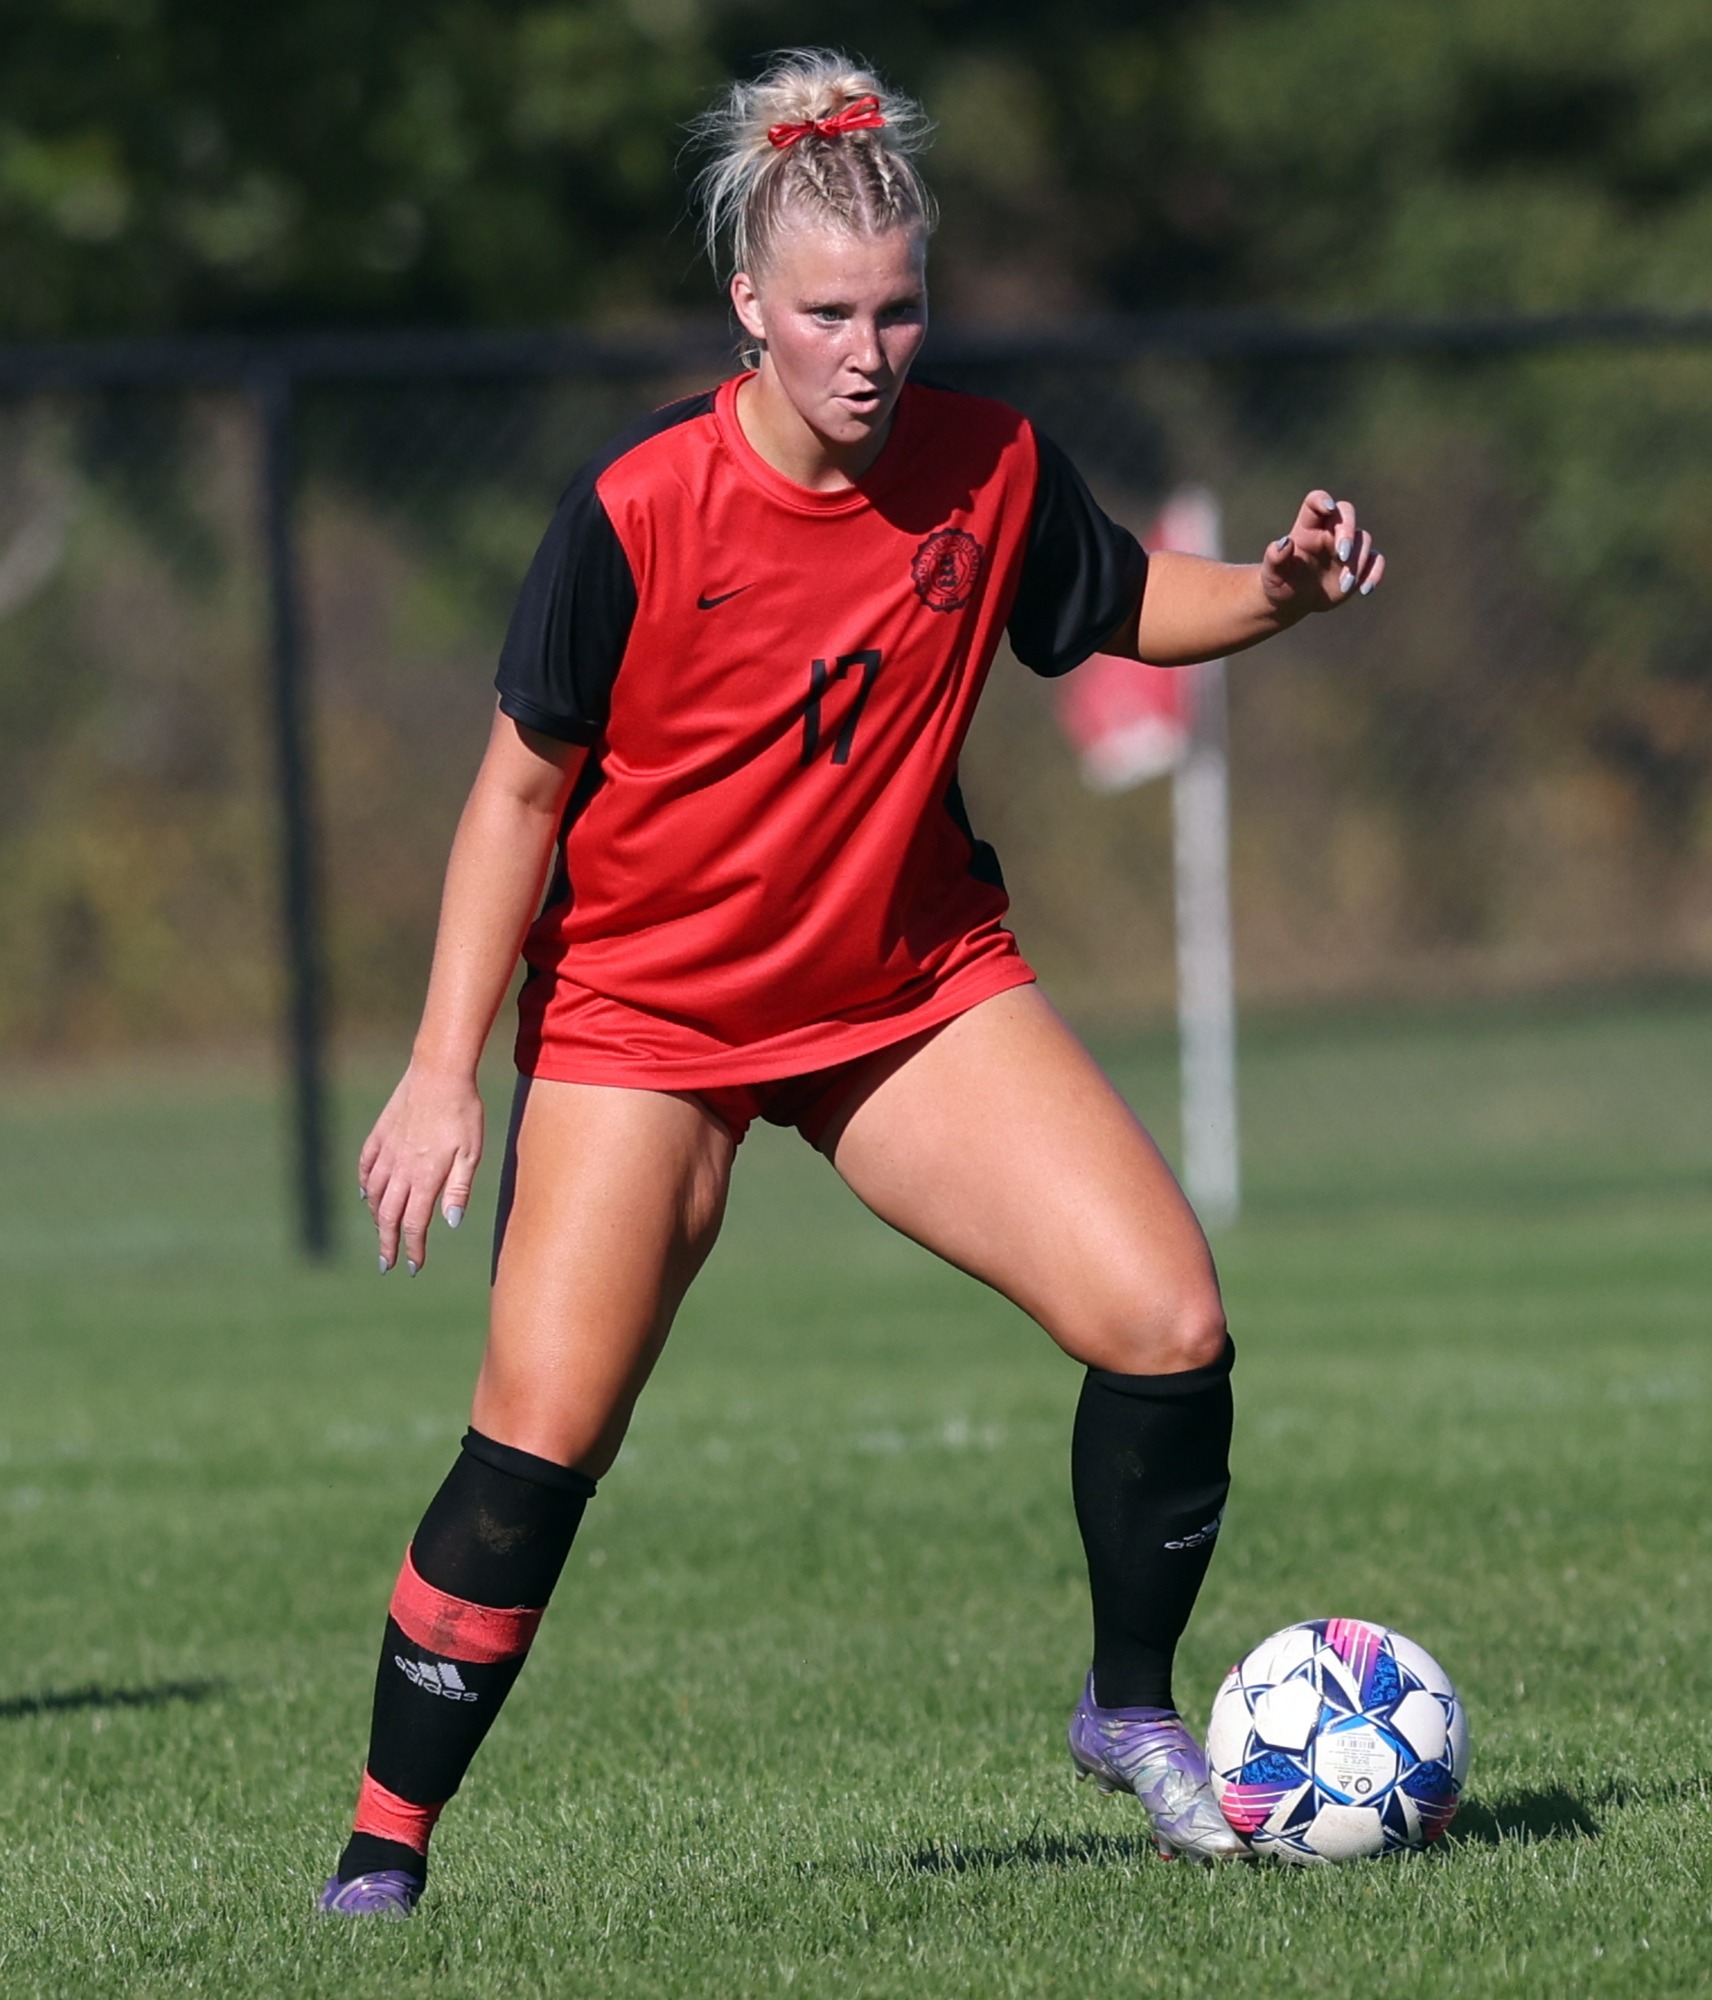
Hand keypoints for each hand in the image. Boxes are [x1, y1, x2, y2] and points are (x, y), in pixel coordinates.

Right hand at [358, 1063, 483, 1274]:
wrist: (439, 1073)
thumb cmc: (463, 1113)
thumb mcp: (471, 1152)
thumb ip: (459, 1189)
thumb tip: (451, 1223)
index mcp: (425, 1177)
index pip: (414, 1223)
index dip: (412, 1249)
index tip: (412, 1267)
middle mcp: (400, 1169)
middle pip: (387, 1216)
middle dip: (387, 1243)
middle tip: (386, 1264)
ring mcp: (387, 1151)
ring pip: (373, 1194)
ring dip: (376, 1217)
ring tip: (381, 1232)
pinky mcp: (380, 1135)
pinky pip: (366, 1167)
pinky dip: (363, 1186)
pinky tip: (365, 1195)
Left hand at [1262, 491, 1384, 620]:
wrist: (1291, 600)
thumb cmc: (1279, 583)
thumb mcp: (1271, 575)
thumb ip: (1274, 558)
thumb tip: (1284, 543)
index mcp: (1307, 528)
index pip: (1316, 502)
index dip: (1322, 500)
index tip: (1328, 508)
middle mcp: (1329, 532)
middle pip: (1346, 513)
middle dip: (1348, 531)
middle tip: (1342, 556)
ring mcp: (1347, 547)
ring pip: (1364, 539)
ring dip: (1358, 561)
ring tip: (1344, 586)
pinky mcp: (1359, 564)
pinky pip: (1376, 560)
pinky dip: (1375, 572)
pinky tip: (1364, 590)